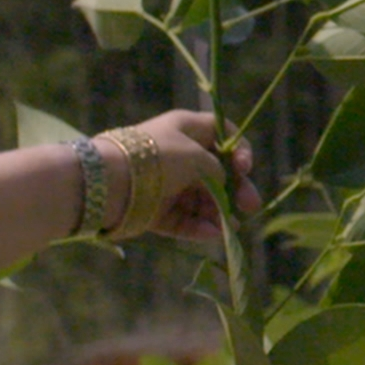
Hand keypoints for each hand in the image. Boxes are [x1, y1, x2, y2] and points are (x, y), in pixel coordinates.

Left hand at [99, 110, 257, 246]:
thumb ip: (219, 169)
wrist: (113, 181)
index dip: (239, 150)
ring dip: (218, 212)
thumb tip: (222, 185)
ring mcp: (167, 183)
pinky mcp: (155, 209)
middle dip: (235, 190)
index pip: (221, 134)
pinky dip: (198, 227)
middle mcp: (178, 154)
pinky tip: (212, 234)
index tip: (245, 168)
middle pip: (215, 172)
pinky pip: (182, 218)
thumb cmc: (159, 158)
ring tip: (229, 228)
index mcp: (186, 129)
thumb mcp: (197, 156)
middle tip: (250, 207)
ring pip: (200, 199)